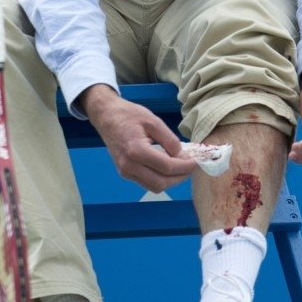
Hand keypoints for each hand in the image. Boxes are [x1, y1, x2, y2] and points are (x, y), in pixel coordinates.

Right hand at [80, 85, 195, 193]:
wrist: (106, 116)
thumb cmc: (129, 115)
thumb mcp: (153, 120)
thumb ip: (169, 139)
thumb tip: (182, 156)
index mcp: (136, 150)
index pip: (167, 167)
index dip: (185, 166)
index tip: (195, 161)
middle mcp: (129, 165)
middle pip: (161, 183)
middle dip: (180, 177)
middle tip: (190, 166)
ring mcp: (125, 171)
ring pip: (155, 187)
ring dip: (171, 181)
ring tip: (180, 167)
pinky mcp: (124, 173)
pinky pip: (146, 183)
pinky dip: (160, 178)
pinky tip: (167, 167)